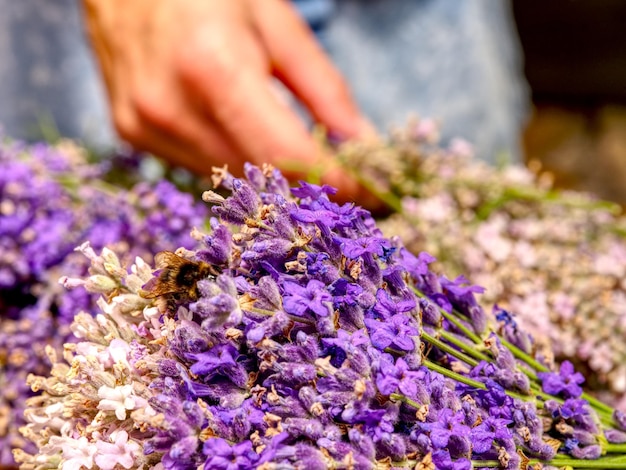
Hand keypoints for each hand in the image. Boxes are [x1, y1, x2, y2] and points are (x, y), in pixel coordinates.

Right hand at [82, 0, 375, 199]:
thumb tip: (362, 145)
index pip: (285, 156)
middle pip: (261, 180)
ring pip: (233, 183)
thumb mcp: (278, 24)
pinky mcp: (133, 136)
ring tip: (304, 159)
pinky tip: (249, 140)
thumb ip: (324, 89)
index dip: (334, 183)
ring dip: (276, 181)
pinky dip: (239, 166)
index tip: (371, 195)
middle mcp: (171, 109)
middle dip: (313, 188)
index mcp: (212, 69)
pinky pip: (203, 169)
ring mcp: (145, 128)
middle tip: (348, 182)